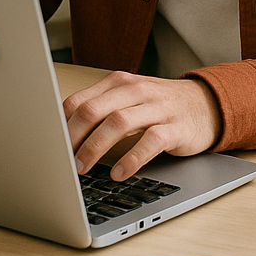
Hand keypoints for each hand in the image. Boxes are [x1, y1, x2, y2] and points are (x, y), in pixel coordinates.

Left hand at [63, 71, 222, 180]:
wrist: (206, 105)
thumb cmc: (160, 107)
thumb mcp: (129, 101)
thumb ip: (101, 110)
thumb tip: (62, 135)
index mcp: (120, 83)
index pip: (80, 100)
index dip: (61, 125)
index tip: (49, 147)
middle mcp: (136, 90)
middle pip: (94, 109)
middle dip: (73, 136)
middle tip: (61, 161)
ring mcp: (157, 107)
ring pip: (119, 122)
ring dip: (95, 147)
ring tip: (82, 168)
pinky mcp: (176, 127)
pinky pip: (150, 141)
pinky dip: (132, 158)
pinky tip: (120, 173)